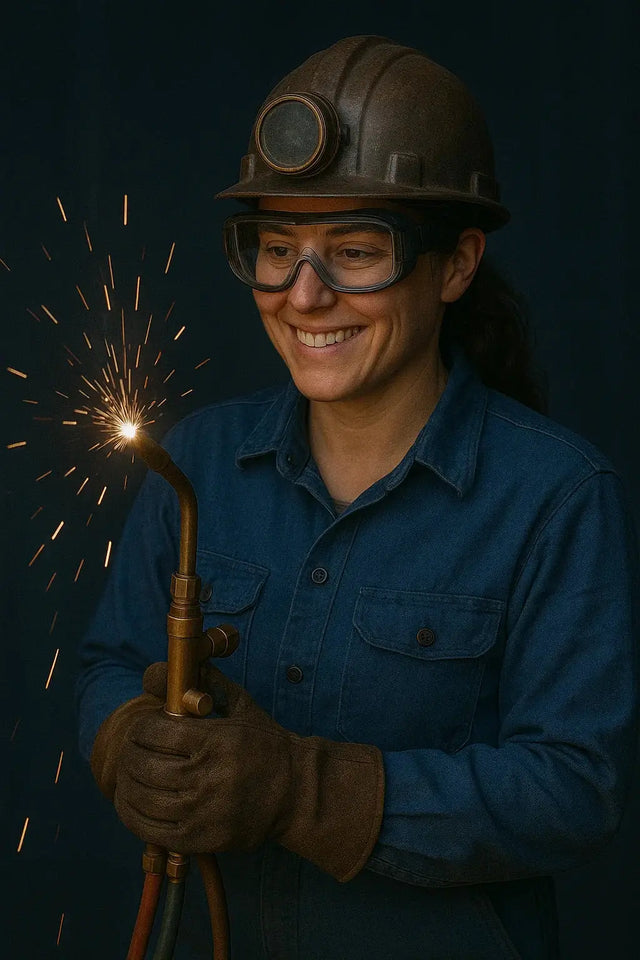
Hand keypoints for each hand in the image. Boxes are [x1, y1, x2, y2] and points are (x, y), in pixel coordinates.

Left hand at [110, 662, 384, 881]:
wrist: (296, 792)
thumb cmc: (264, 744)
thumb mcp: (241, 705)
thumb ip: (205, 684)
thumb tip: (160, 669)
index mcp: (217, 739)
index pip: (155, 732)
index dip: (140, 729)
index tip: (142, 730)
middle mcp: (209, 776)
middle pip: (145, 766)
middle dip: (130, 756)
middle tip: (130, 752)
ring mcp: (204, 811)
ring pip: (144, 799)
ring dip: (127, 786)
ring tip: (128, 777)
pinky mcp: (202, 839)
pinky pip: (153, 831)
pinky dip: (133, 817)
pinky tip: (131, 805)